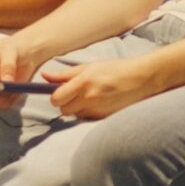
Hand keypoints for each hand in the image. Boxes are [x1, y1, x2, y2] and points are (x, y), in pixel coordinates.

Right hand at [0, 36, 44, 111]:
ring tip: (15, 87)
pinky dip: (9, 101)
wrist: (29, 52)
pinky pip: (1, 104)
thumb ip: (8, 65)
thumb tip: (5, 82)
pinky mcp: (1, 94)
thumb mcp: (12, 50)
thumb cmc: (17, 46)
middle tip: (4, 90)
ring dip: (0, 99)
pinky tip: (17, 90)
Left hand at [47, 55, 161, 119]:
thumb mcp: (88, 67)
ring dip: (78, 108)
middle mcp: (88, 98)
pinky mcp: (104, 118)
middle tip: (76, 94)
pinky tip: (99, 103)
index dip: (56, 97)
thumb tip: (44, 76)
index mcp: (83, 82)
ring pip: (75, 115)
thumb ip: (64, 74)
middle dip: (66, 103)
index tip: (61, 92)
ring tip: (91, 97)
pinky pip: (87, 118)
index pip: (56, 99)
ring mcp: (97, 110)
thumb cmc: (114, 69)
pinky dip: (88, 113)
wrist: (140, 79)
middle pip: (63, 110)